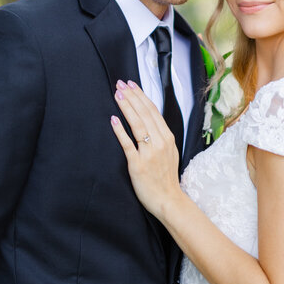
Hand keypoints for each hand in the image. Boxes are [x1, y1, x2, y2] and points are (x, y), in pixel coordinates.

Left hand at [111, 81, 182, 219]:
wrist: (169, 200)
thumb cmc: (166, 177)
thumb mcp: (169, 152)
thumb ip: (160, 137)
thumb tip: (149, 121)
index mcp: (167, 138)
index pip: (153, 111)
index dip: (141, 96)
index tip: (131, 85)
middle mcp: (160, 143)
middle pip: (144, 114)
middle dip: (132, 97)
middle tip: (120, 84)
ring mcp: (149, 153)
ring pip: (137, 125)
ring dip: (126, 108)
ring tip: (117, 95)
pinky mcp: (138, 165)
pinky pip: (128, 145)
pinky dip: (120, 131)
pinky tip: (113, 120)